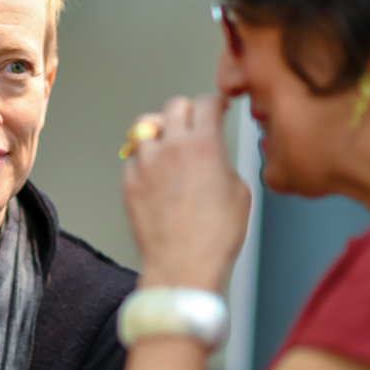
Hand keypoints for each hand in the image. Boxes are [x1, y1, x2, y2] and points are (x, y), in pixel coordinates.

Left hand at [124, 95, 250, 292]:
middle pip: (174, 107)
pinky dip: (144, 158)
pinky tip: (155, 171)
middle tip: (193, 121)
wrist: (182, 266)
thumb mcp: (240, 193)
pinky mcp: (129, 183)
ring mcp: (146, 164)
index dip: (215, 103)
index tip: (216, 108)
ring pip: (145, 127)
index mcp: (204, 146)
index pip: (206, 103)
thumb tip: (216, 161)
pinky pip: (133, 157)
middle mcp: (171, 148)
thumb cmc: (214, 238)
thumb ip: (225, 164)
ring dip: (159, 130)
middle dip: (187, 111)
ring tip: (167, 141)